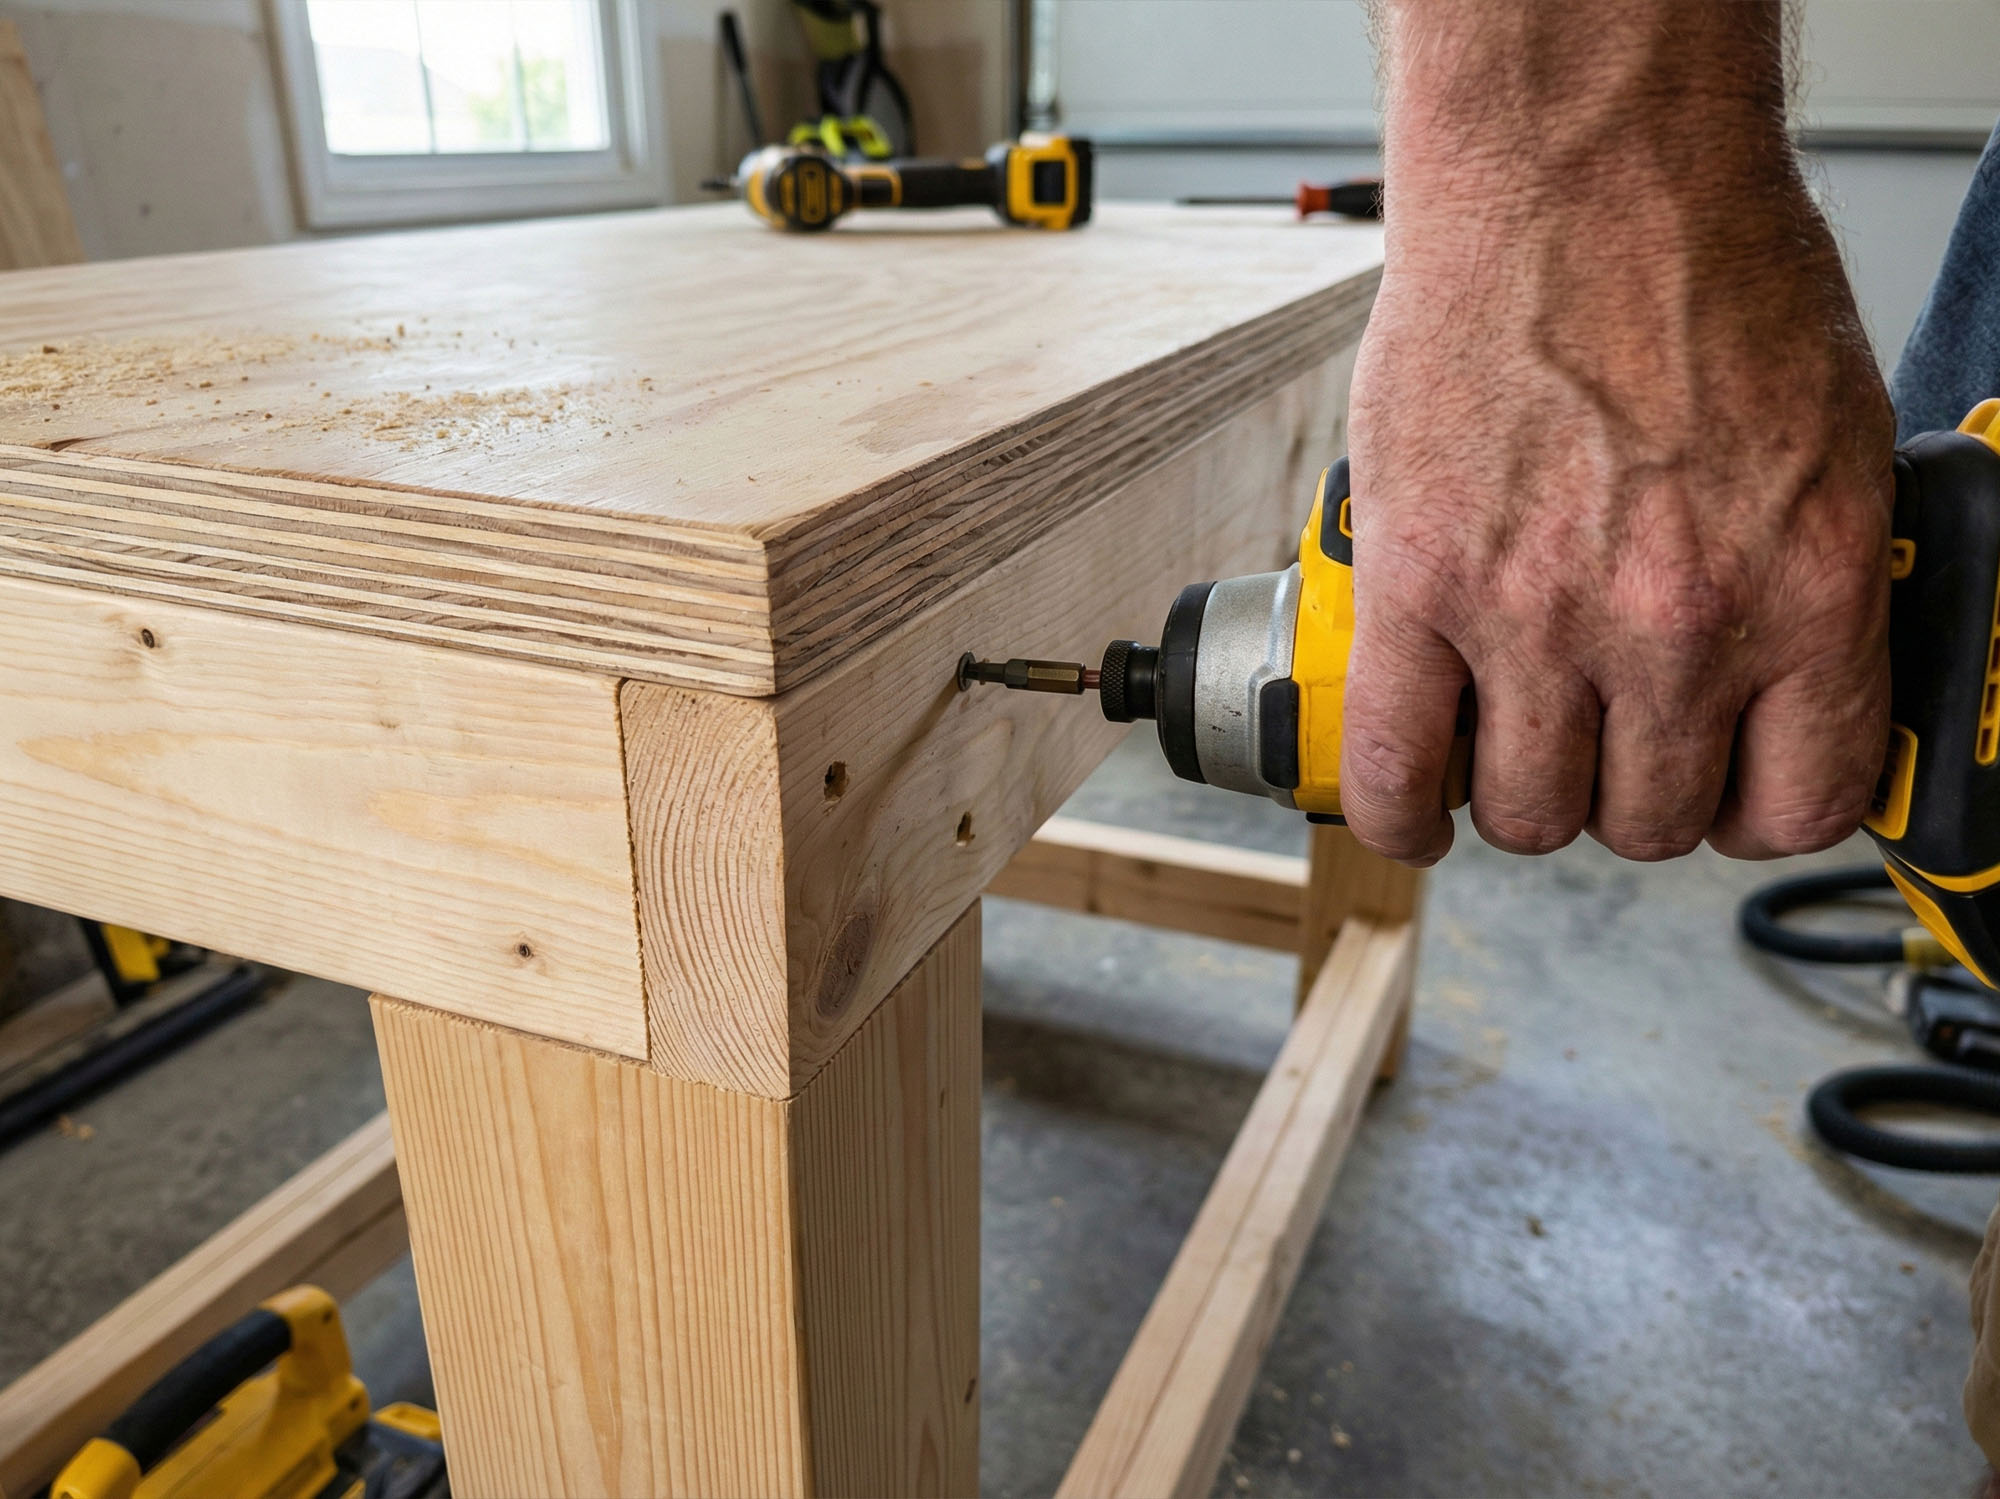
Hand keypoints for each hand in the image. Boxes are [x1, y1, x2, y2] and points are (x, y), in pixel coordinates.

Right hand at [1342, 0, 1895, 866]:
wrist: (1580, 177)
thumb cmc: (1703, 276)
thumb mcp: (1831, 444)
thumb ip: (1809, 588)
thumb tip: (1781, 687)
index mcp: (1804, 590)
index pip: (1797, 801)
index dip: (1750, 812)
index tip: (1716, 793)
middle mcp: (1678, 624)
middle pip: (1650, 821)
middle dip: (1624, 795)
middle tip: (1599, 744)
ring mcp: (1537, 615)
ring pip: (1528, 813)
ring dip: (1519, 798)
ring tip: (1505, 745)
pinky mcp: (1419, 588)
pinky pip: (1393, 769)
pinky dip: (1398, 812)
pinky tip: (1411, 803)